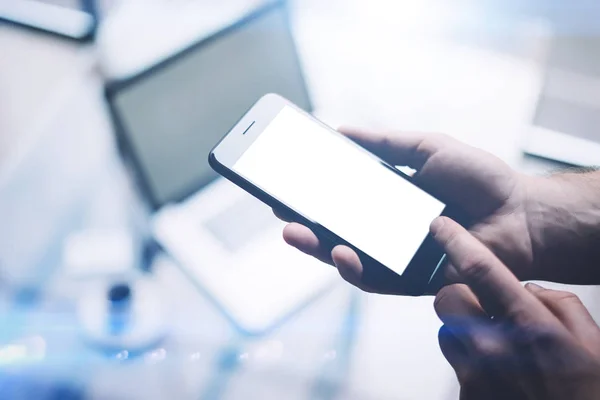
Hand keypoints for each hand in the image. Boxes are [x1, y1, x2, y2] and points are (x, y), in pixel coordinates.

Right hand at [276, 129, 535, 293]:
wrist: (521, 214)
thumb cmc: (479, 180)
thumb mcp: (427, 148)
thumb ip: (385, 143)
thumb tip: (340, 130)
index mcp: (386, 202)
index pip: (339, 202)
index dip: (311, 198)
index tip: (284, 187)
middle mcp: (386, 232)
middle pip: (335, 233)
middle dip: (304, 226)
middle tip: (281, 213)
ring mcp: (397, 258)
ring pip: (349, 260)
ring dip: (320, 249)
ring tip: (297, 233)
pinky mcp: (413, 282)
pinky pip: (378, 280)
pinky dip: (357, 269)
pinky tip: (342, 254)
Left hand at [432, 217, 599, 399]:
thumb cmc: (588, 393)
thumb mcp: (592, 341)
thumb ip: (557, 303)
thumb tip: (526, 289)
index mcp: (528, 326)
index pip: (480, 269)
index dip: (455, 241)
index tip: (440, 225)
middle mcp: (493, 348)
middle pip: (445, 299)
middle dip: (458, 294)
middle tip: (482, 305)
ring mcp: (474, 376)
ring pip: (445, 332)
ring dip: (463, 330)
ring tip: (494, 344)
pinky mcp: (465, 397)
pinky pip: (455, 365)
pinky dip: (470, 361)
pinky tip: (498, 373)